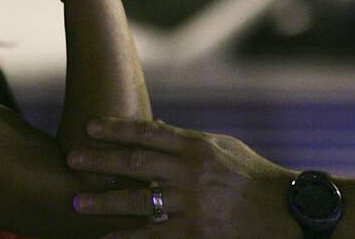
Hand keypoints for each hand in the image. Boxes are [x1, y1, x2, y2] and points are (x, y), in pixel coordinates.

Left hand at [68, 118, 296, 237]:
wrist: (284, 210)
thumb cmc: (254, 176)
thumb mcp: (225, 148)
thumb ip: (190, 140)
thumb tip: (159, 127)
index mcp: (198, 147)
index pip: (150, 133)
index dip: (118, 128)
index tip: (91, 126)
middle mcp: (191, 172)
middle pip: (136, 162)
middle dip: (101, 159)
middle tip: (71, 157)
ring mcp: (192, 203)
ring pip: (138, 200)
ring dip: (104, 201)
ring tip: (77, 202)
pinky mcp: (194, 232)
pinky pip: (151, 237)